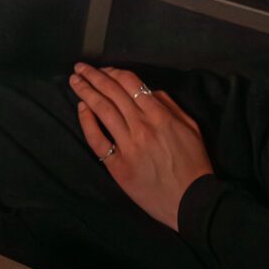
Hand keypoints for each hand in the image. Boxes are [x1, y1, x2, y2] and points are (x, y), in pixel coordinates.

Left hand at [70, 63, 211, 230]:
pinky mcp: (118, 165)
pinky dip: (87, 121)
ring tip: (74, 80)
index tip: (104, 69)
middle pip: (112, 93)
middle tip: (80, 67)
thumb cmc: (194, 164)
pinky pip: (97, 139)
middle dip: (94, 76)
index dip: (114, 72)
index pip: (131, 84)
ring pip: (102, 110)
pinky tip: (81, 108)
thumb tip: (149, 90)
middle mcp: (141, 126)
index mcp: (160, 116)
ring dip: (86, 92)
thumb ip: (170, 105)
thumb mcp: (191, 128)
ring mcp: (128, 146)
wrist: (191, 201)